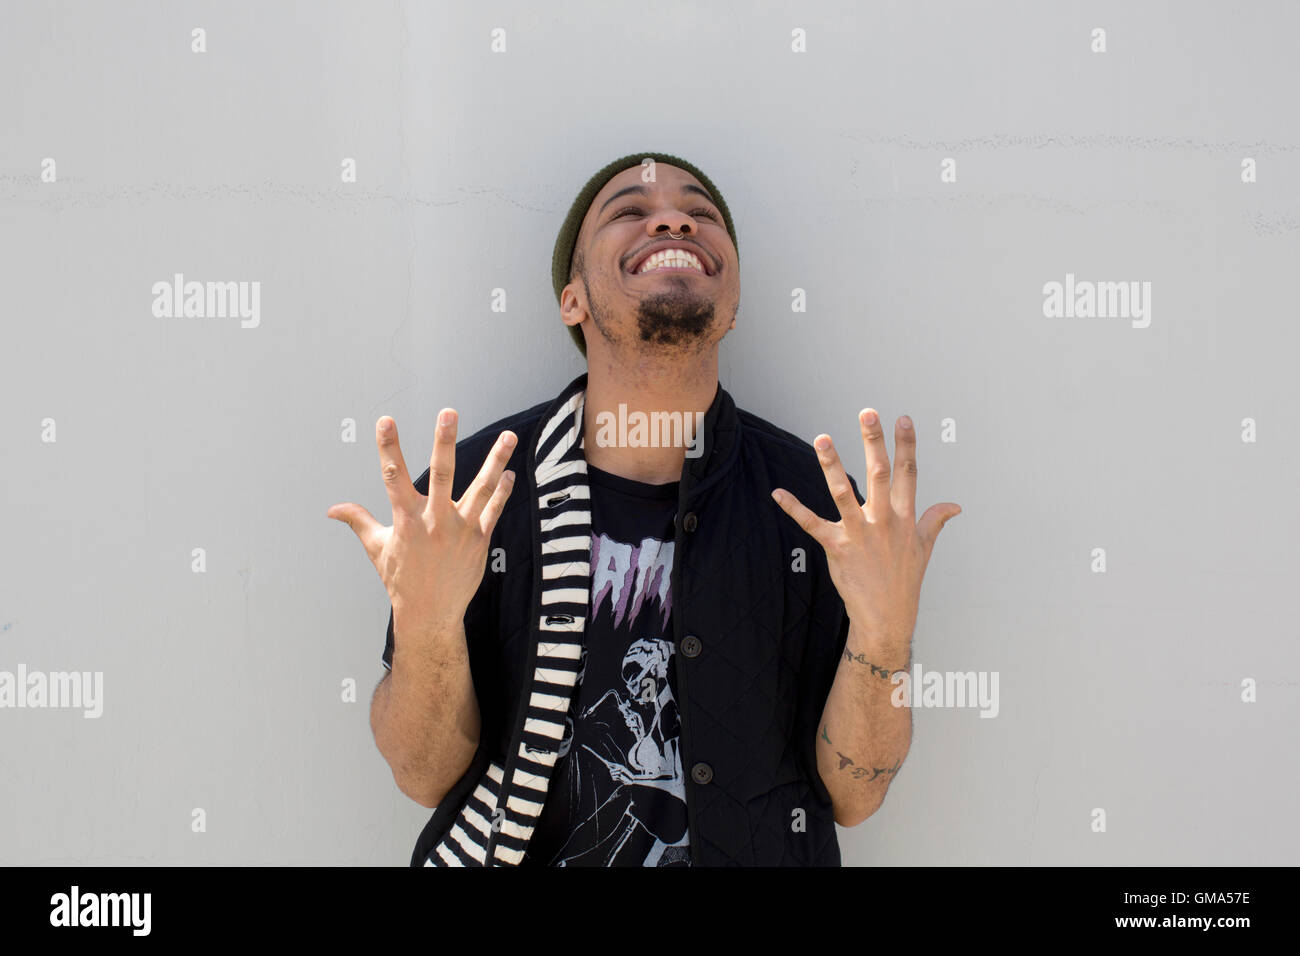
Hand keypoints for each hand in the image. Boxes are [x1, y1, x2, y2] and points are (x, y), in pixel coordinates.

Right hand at [327, 409, 516, 628]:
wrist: (430, 614)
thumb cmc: (401, 580)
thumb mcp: (377, 549)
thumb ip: (359, 521)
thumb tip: (333, 509)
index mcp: (406, 519)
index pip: (393, 476)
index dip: (388, 447)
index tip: (385, 420)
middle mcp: (434, 521)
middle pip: (440, 474)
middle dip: (444, 442)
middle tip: (448, 413)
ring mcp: (461, 529)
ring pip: (481, 488)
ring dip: (495, 460)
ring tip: (509, 435)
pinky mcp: (480, 540)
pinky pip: (494, 510)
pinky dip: (502, 491)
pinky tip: (509, 472)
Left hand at [771, 410, 959, 653]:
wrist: (887, 617)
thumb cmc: (904, 581)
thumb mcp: (924, 549)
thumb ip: (935, 521)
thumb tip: (954, 506)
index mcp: (905, 518)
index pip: (908, 473)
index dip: (906, 445)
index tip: (904, 418)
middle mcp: (884, 521)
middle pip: (879, 473)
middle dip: (874, 441)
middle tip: (867, 412)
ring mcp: (860, 534)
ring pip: (843, 493)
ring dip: (831, 465)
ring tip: (821, 438)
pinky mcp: (837, 547)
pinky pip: (812, 524)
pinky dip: (794, 508)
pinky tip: (778, 493)